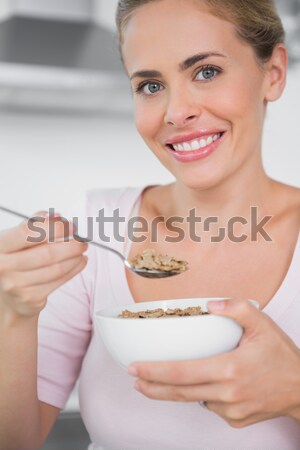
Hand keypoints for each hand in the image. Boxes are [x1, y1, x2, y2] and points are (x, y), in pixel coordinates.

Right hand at [0, 212, 87, 317]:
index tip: (69, 225)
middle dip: (70, 244)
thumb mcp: (17, 240)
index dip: (53, 227)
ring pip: (56, 268)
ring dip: (75, 257)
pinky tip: (79, 262)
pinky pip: (59, 281)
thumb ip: (34, 225)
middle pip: (47, 253)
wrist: (7, 296)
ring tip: (82, 249)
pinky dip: (74, 269)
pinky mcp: (30, 298)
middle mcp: (3, 266)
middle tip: (81, 239)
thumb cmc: (15, 260)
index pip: (27, 232)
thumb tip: (56, 216)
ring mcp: (16, 285)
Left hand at [128, 299, 299, 427]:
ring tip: (159, 382)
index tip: (134, 368)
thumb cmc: (282, 356)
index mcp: (229, 368)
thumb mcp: (262, 324)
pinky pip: (211, 407)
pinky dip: (202, 395)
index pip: (182, 372)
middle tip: (135, 379)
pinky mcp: (236, 421)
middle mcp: (227, 393)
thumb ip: (236, 308)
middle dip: (152, 387)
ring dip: (175, 391)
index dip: (154, 371)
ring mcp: (231, 411)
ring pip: (194, 400)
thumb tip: (211, 303)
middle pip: (179, 393)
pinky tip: (206, 384)